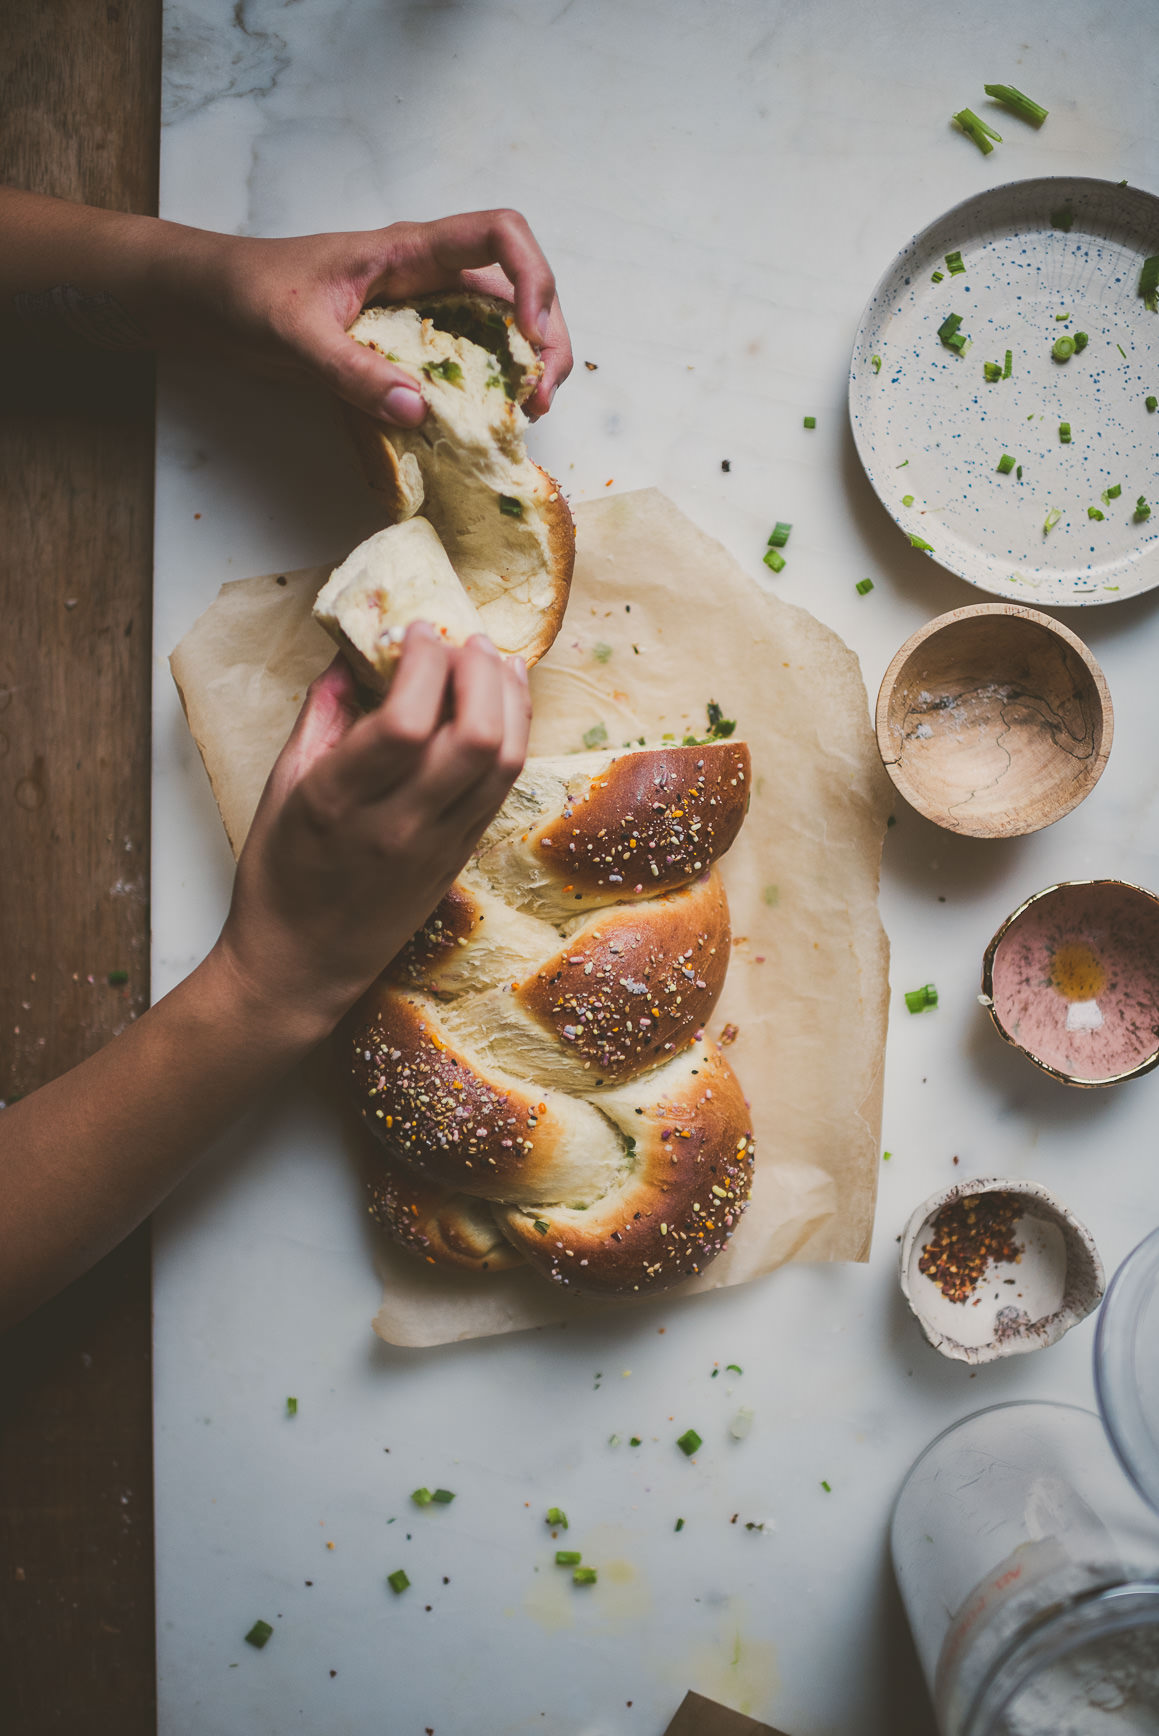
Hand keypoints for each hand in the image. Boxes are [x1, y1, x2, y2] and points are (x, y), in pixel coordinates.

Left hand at [172, 207, 572, 425]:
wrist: (207, 301)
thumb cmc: (245, 294)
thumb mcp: (294, 334)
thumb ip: (352, 372)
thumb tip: (418, 411)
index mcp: (408, 251)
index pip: (500, 235)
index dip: (533, 280)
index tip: (528, 340)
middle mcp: (426, 276)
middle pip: (519, 288)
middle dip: (545, 339)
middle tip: (539, 399)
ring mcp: (420, 312)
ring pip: (499, 328)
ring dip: (524, 368)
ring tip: (525, 413)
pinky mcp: (404, 347)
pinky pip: (463, 363)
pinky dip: (485, 391)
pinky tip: (483, 423)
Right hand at [217, 624, 530, 1034]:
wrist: (302, 964)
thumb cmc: (280, 876)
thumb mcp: (279, 786)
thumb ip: (321, 714)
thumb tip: (354, 655)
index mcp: (339, 801)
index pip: (408, 720)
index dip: (425, 661)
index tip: (418, 629)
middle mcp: (398, 824)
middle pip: (475, 736)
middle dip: (480, 670)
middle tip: (464, 637)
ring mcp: (438, 844)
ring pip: (505, 760)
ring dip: (509, 698)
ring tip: (493, 659)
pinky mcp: (462, 855)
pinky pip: (503, 785)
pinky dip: (512, 735)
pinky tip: (502, 705)